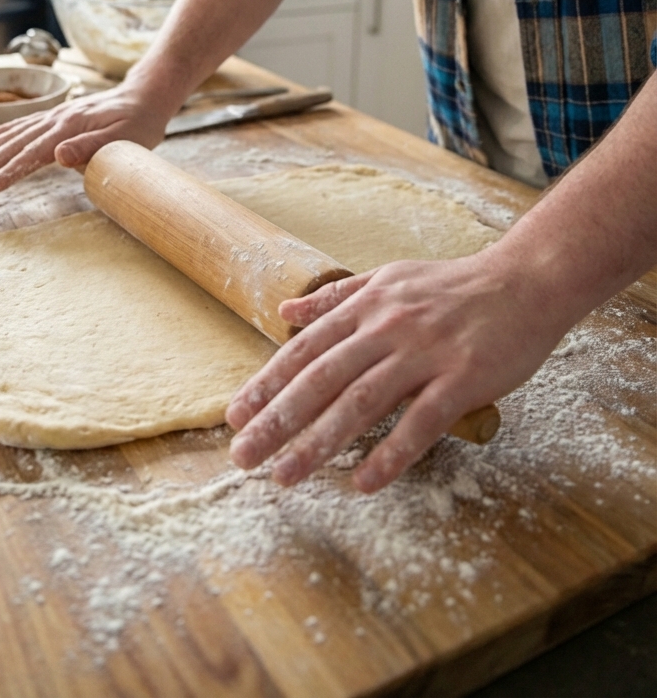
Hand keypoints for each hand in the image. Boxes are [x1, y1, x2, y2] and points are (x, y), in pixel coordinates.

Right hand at [0, 80, 170, 193]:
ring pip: (13, 134)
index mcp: (69, 128)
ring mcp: (54, 116)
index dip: (8, 172)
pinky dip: (1, 132)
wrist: (146, 95)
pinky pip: (22, 124)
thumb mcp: (123, 139)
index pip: (32, 154)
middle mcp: (56, 120)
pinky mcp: (57, 116)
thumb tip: (57, 156)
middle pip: (14, 144)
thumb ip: (90, 147)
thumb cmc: (139, 122)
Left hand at [226, 244, 569, 492]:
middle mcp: (387, 328)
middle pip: (321, 378)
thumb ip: (337, 297)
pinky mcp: (463, 377)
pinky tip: (364, 482)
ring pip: (361, 402)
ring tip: (286, 476)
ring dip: (319, 443)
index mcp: (367, 306)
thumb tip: (285, 310)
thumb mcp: (388, 278)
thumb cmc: (454, 285)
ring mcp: (425, 353)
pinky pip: (421, 422)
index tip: (235, 415)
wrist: (525, 281)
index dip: (267, 382)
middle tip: (243, 455)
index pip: (305, 348)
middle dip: (278, 419)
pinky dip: (391, 454)